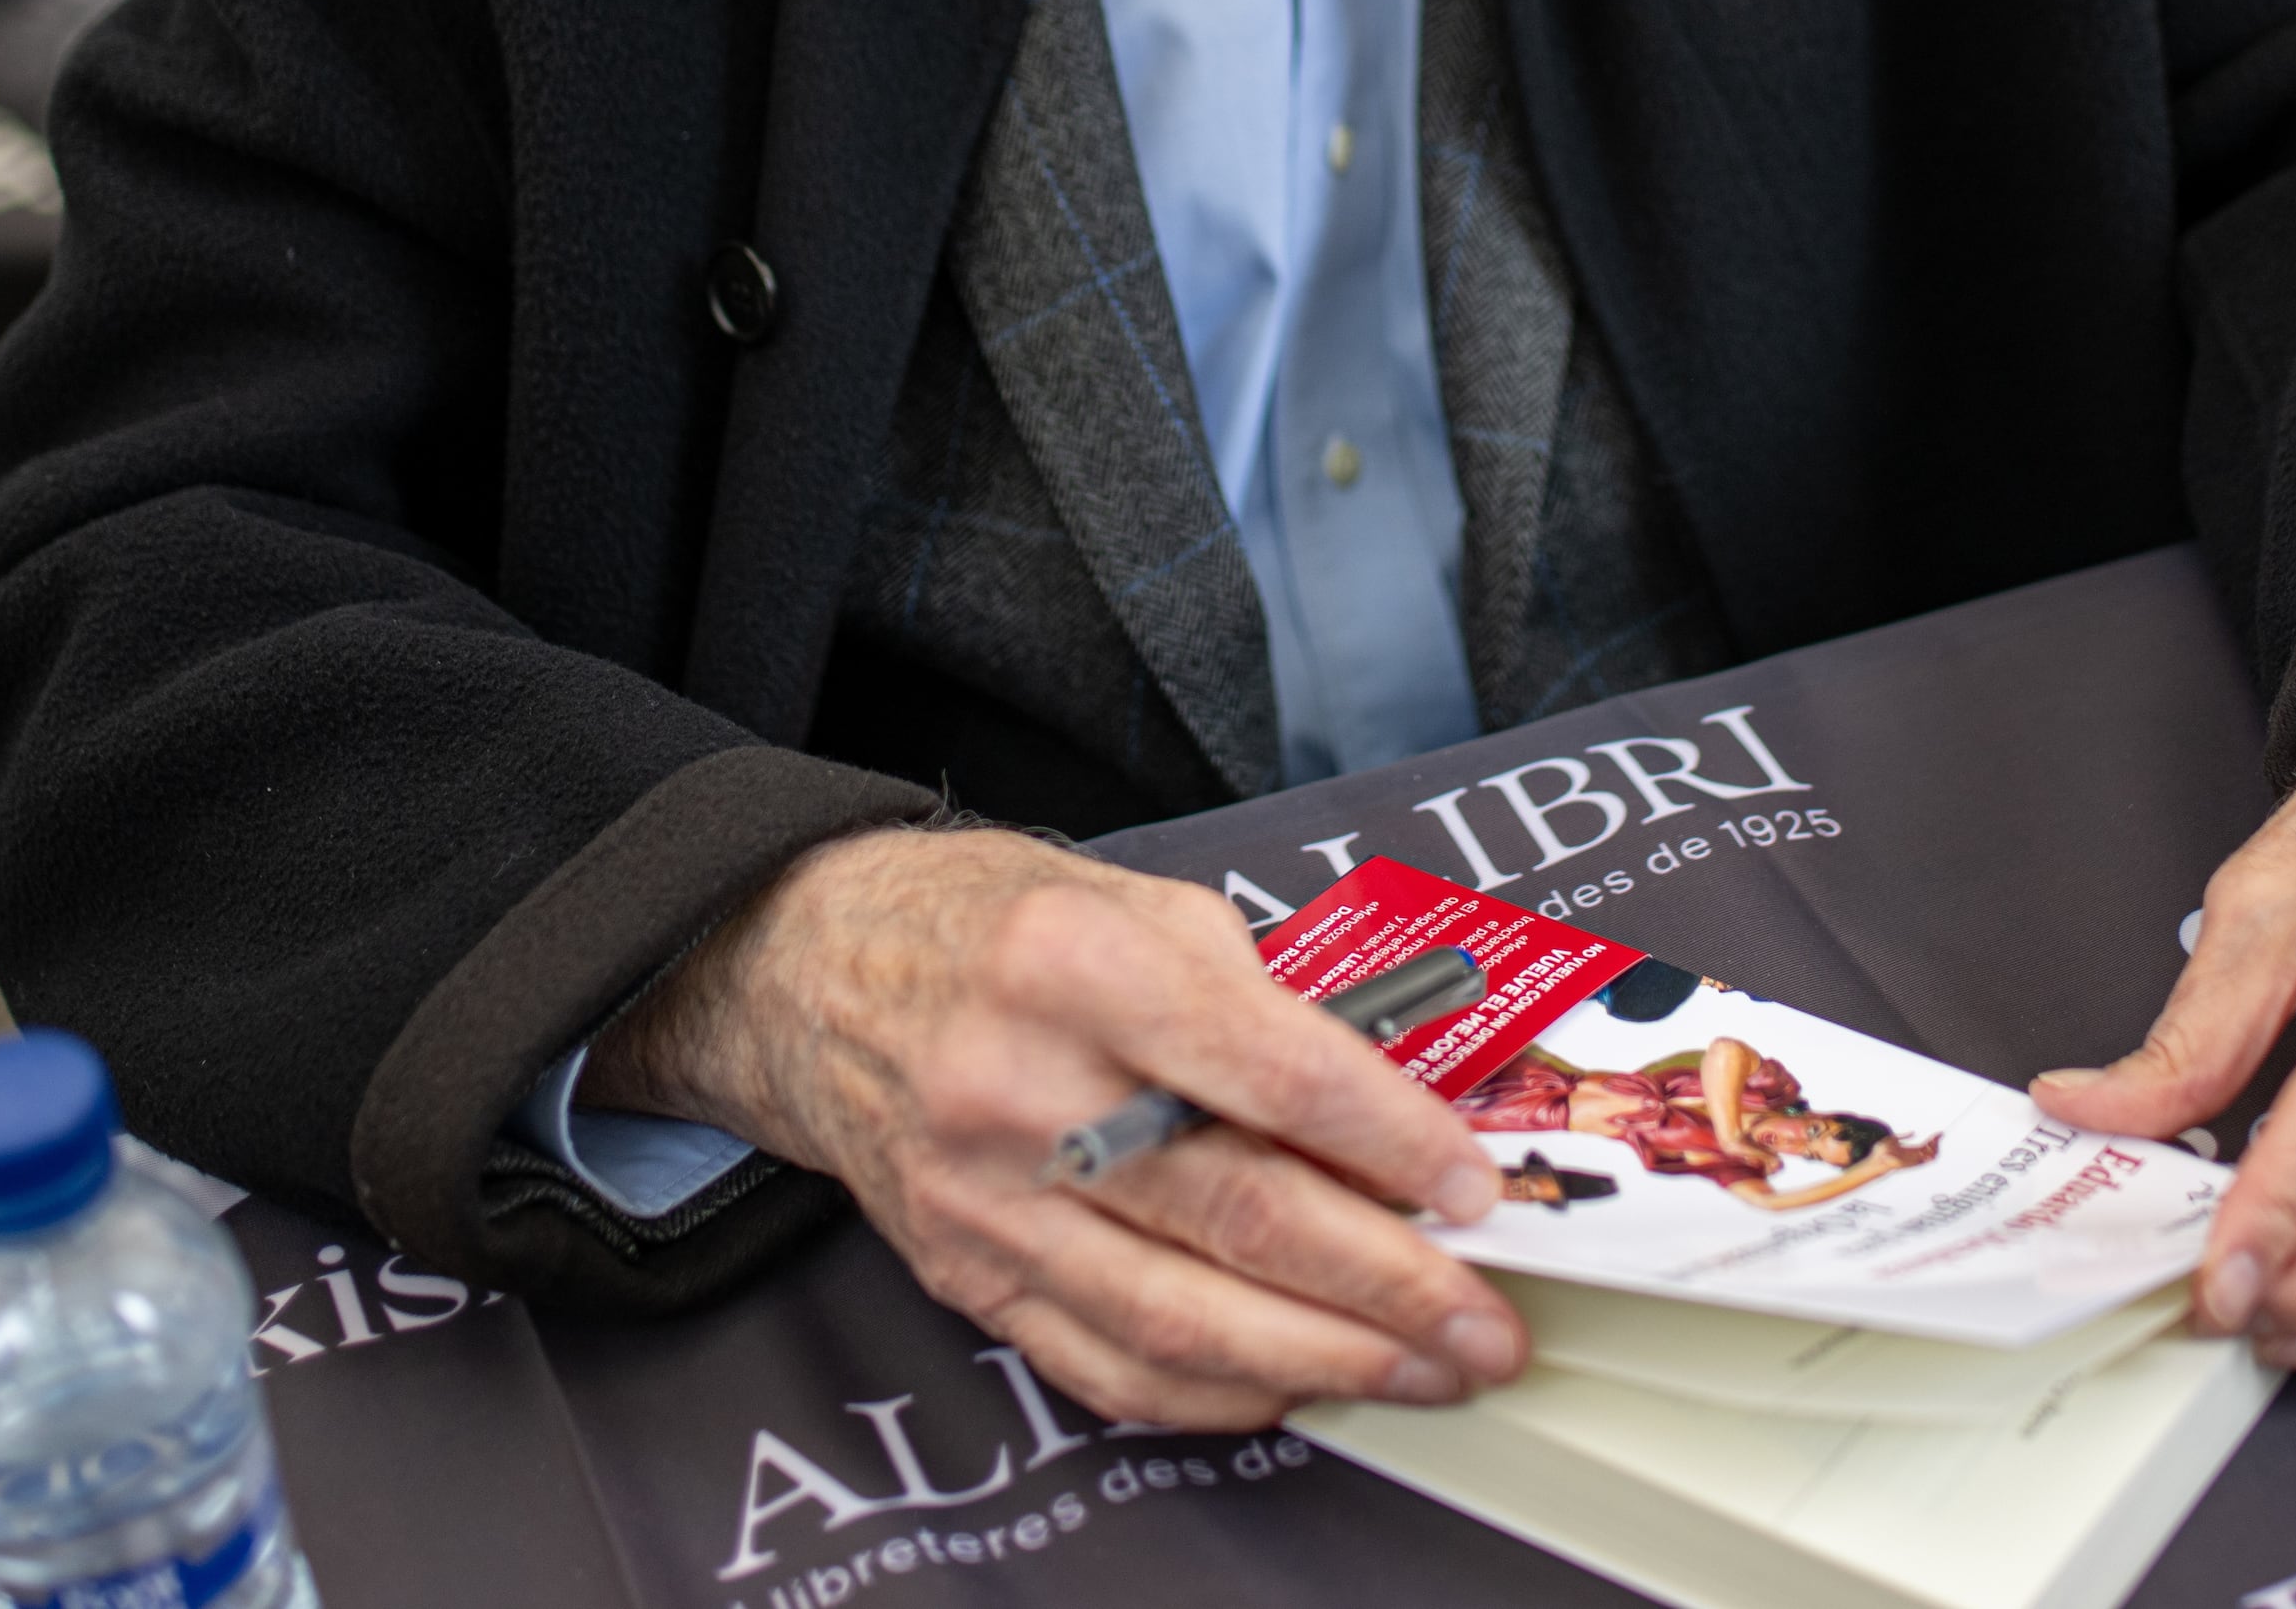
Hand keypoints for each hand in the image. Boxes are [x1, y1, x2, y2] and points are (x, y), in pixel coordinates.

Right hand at [588, 826, 1522, 1428]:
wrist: (812, 973)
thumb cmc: (998, 928)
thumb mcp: (1140, 905)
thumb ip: (1262, 1005)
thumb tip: (1394, 1123)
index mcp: (1076, 964)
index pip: (1263, 1070)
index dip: (1387, 1141)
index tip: (1470, 1188)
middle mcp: (1019, 1088)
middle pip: (1234, 1211)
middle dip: (1385, 1284)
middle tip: (1484, 1320)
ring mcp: (982, 1197)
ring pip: (1178, 1315)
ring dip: (1326, 1359)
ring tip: (1426, 1369)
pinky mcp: (966, 1272)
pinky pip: (1108, 1363)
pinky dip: (1221, 1389)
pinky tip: (1304, 1381)